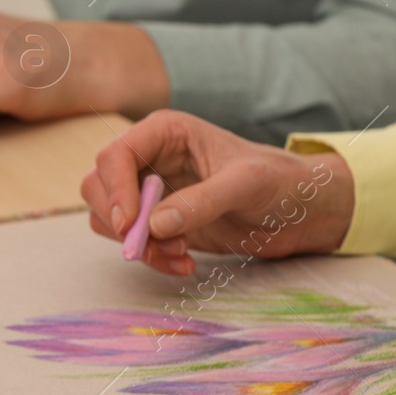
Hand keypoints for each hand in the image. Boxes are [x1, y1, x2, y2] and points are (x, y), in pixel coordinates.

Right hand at [82, 110, 352, 274]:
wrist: (298, 211)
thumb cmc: (279, 181)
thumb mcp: (246, 184)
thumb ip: (201, 202)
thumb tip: (153, 225)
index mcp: (165, 133)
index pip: (115, 155)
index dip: (114, 189)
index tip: (130, 224)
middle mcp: (149, 158)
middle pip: (97, 185)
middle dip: (119, 221)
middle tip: (147, 247)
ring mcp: (149, 191)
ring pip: (106, 216)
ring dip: (135, 243)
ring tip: (179, 254)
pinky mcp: (155, 221)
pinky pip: (129, 240)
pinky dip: (149, 256)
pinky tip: (183, 261)